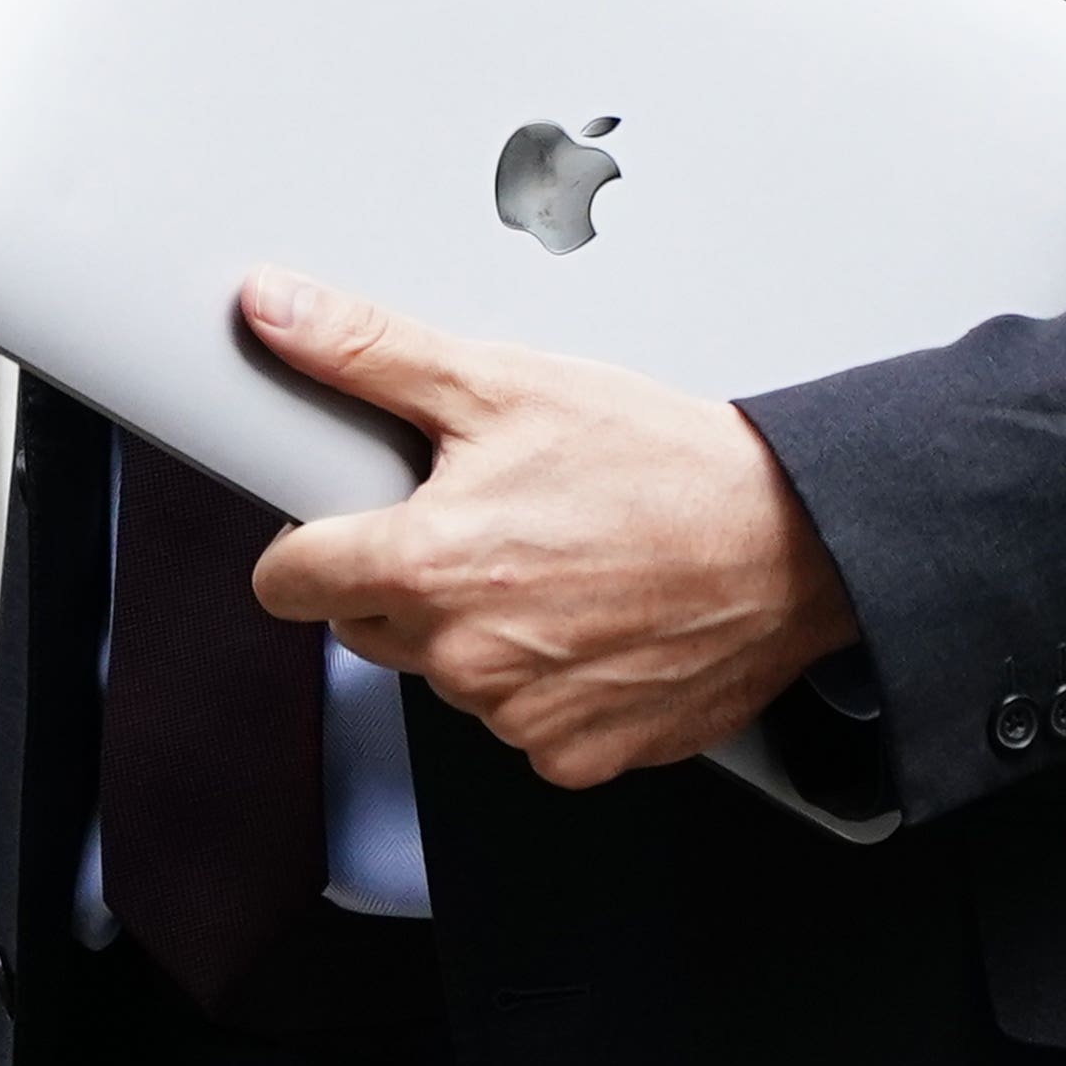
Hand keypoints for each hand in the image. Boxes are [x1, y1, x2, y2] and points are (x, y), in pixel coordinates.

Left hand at [239, 267, 858, 789]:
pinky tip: (592, 618)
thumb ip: (368, 351)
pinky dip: (546, 679)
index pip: (287, 582)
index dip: (309, 542)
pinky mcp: (577, 755)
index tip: (348, 521)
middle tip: (485, 519)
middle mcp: (463, 655)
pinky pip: (522, 721)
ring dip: (479, 629)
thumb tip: (274, 310)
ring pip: (447, 673)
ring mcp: (519, 715)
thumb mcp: (502, 382)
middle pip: (367, 625)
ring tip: (555, 560)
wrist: (791, 541)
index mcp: (426, 564)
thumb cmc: (660, 462)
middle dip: (403, 576)